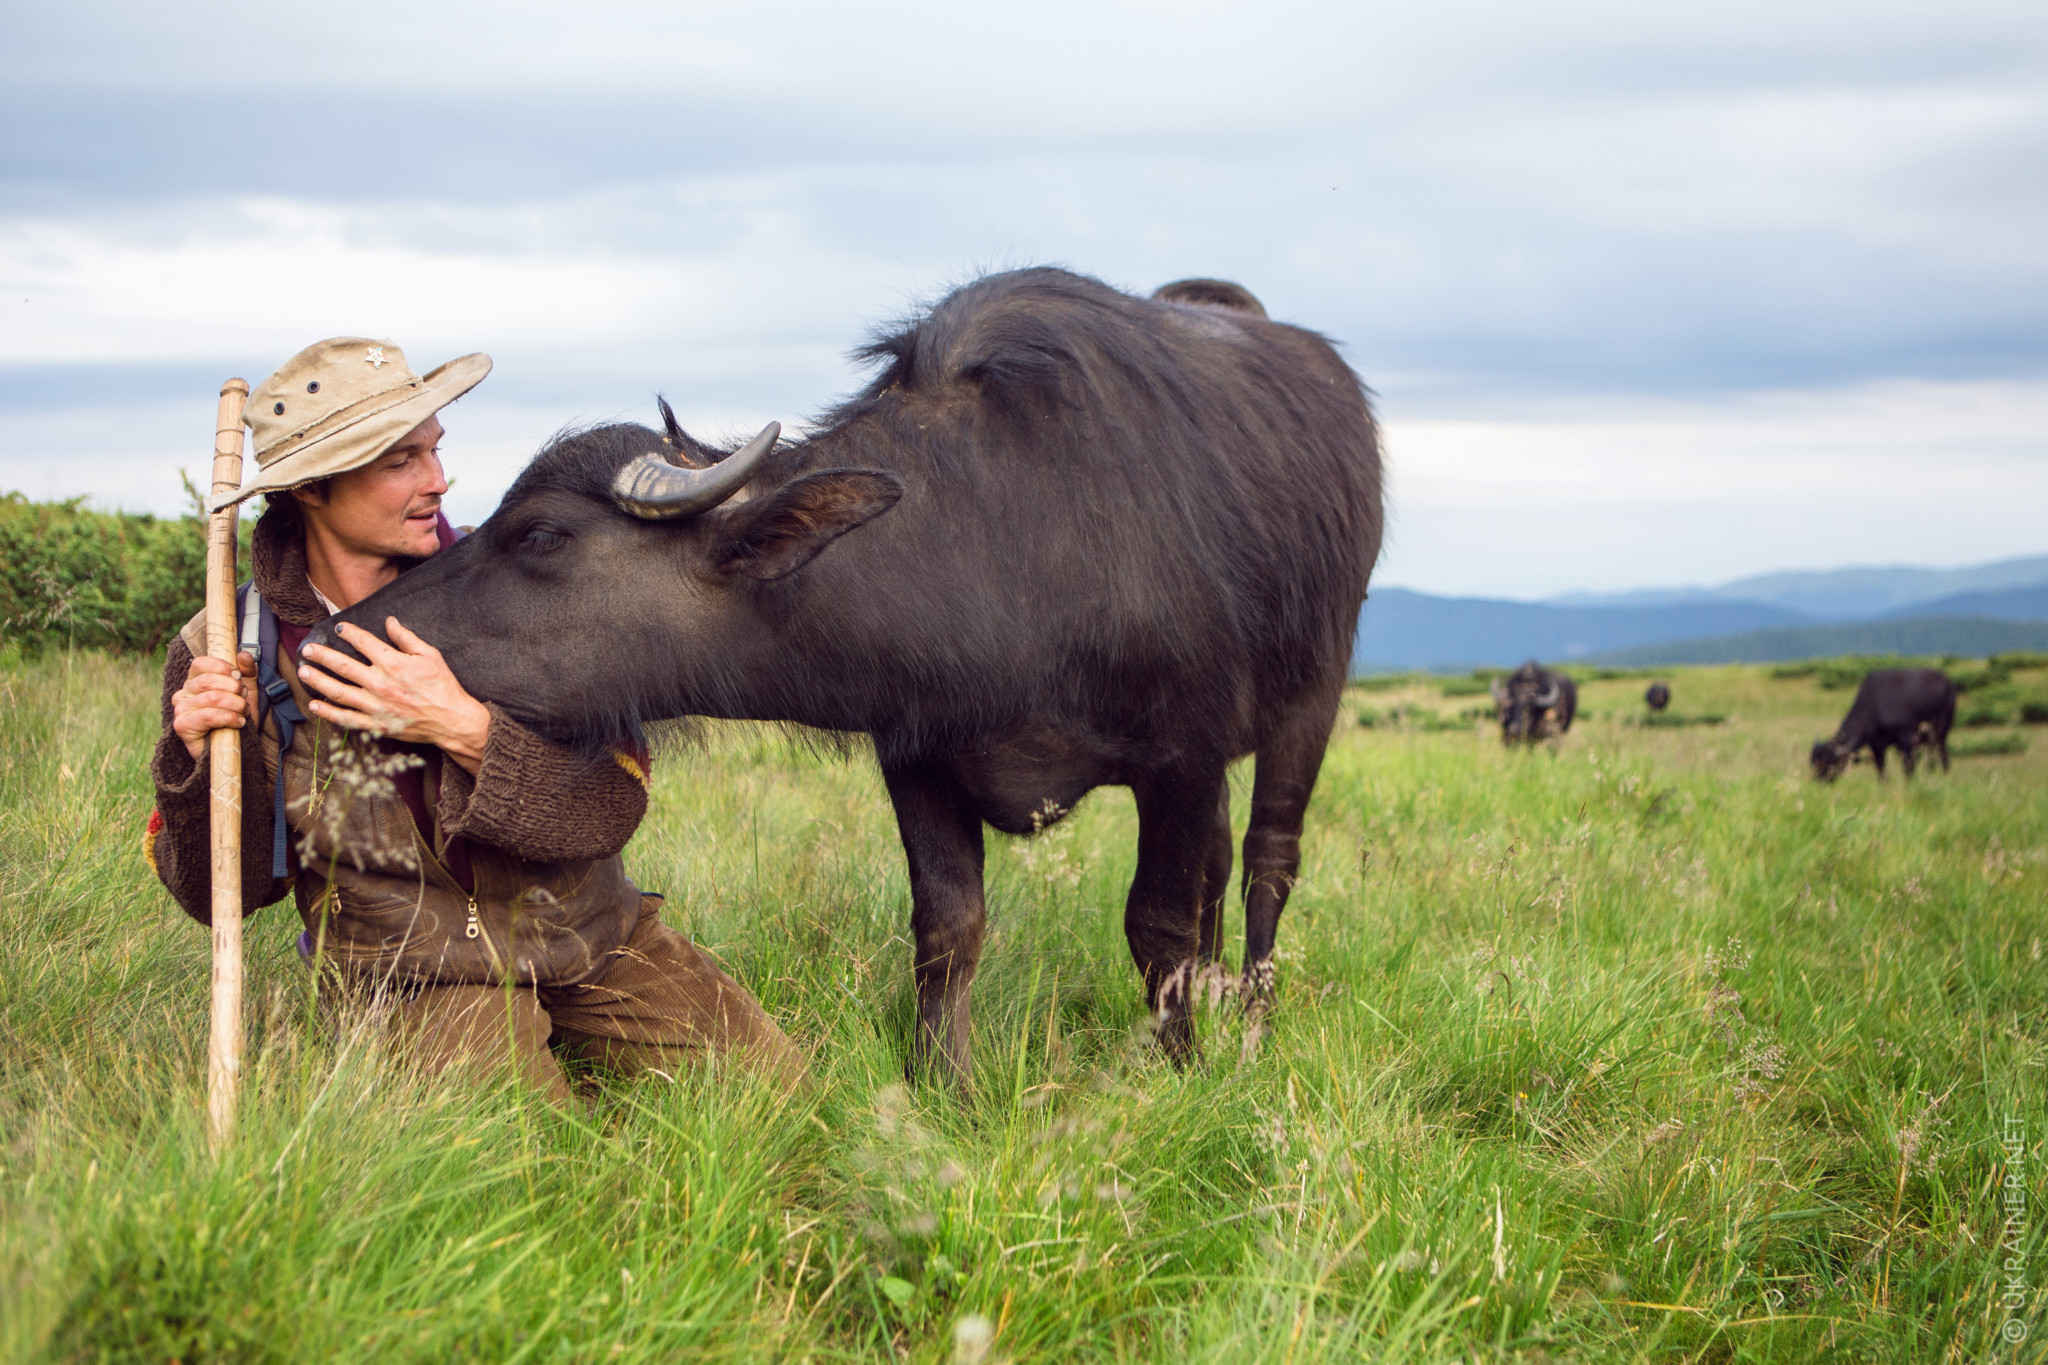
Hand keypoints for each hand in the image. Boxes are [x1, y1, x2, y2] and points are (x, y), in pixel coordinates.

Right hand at [171, 651, 258, 761]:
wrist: (238, 747)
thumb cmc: (238, 716)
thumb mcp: (248, 690)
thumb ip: (247, 671)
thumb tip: (243, 655)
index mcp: (195, 680)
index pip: (200, 664)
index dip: (221, 667)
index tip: (238, 676)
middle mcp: (183, 693)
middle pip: (207, 681)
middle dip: (233, 689)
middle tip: (244, 699)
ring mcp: (181, 709)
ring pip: (211, 698)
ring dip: (235, 705)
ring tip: (243, 712)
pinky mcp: (182, 726)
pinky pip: (207, 716)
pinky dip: (228, 717)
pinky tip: (239, 722)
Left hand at [298, 618, 492, 771]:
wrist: (452, 720)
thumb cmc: (443, 686)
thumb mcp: (430, 655)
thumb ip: (406, 638)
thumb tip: (389, 621)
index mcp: (393, 663)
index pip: (363, 643)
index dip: (349, 633)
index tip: (339, 629)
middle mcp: (380, 683)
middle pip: (342, 666)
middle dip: (322, 655)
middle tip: (307, 649)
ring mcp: (375, 705)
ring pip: (338, 691)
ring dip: (318, 680)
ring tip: (303, 672)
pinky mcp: (376, 724)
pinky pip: (346, 718)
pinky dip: (328, 712)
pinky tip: (315, 704)